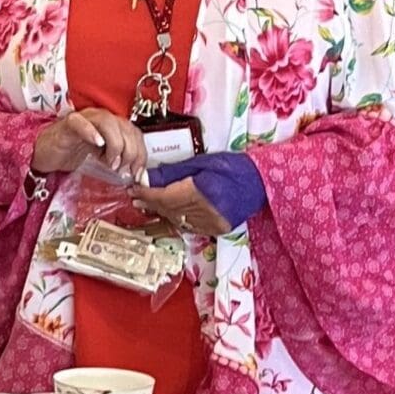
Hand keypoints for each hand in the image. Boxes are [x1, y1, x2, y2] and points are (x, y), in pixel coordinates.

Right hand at [30, 109, 145, 177]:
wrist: (44, 153)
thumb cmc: (71, 154)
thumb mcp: (101, 159)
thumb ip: (119, 162)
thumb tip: (137, 175)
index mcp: (112, 125)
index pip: (135, 133)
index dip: (140, 153)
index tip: (137, 173)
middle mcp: (100, 118)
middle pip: (125, 127)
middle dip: (130, 152)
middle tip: (124, 170)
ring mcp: (84, 119)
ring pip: (108, 122)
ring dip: (115, 144)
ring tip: (111, 163)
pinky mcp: (68, 124)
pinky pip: (81, 122)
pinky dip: (91, 132)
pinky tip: (97, 145)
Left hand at [132, 152, 267, 235]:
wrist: (260, 181)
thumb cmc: (232, 166)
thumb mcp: (201, 163)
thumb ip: (174, 173)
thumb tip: (148, 178)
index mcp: (201, 193)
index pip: (165, 196)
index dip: (147, 193)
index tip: (134, 188)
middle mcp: (205, 212)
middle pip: (169, 209)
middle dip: (151, 202)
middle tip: (136, 196)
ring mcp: (212, 224)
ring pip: (177, 220)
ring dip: (161, 212)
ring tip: (146, 204)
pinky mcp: (217, 230)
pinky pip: (190, 226)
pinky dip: (177, 218)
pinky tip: (168, 212)